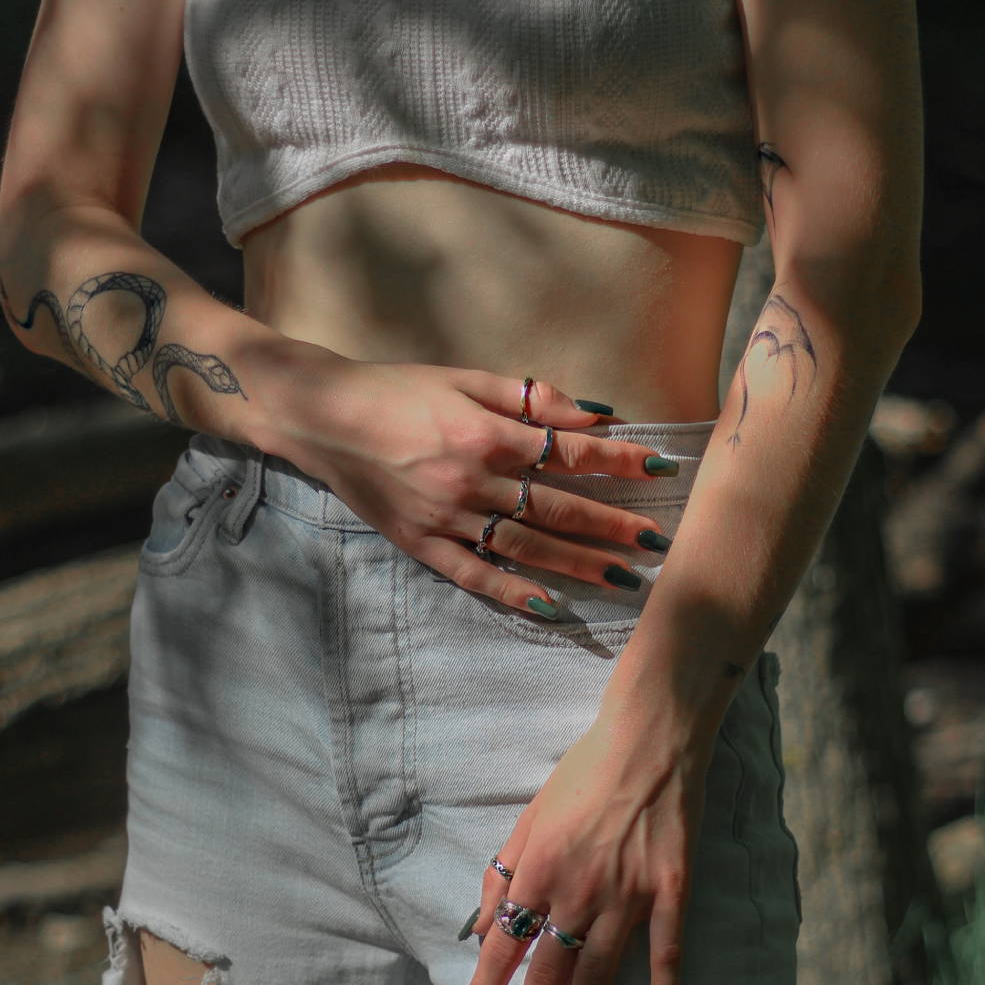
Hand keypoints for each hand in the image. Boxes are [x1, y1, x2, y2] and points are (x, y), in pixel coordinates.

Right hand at [255, 345, 676, 615]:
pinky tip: (552, 608)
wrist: (321, 416)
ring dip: (579, 564)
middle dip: (614, 525)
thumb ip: (532, 396)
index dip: (621, 460)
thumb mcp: (466, 377)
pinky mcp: (421, 545)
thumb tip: (597, 411)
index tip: (663, 468)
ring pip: (525, 548)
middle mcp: (471, 481)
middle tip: (658, 541)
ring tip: (624, 577)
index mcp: (486, 433)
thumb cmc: (398, 388)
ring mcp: (446, 518)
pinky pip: (474, 575)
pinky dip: (513, 593)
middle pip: (558, 509)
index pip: (570, 452)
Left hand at [464, 709, 712, 984]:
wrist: (649, 738)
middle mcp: (578, 891)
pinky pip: (666, 949)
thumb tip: (480, 926)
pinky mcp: (670, 890)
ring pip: (598, 971)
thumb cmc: (586, 770)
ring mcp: (627, 895)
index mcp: (539, 870)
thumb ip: (502, 872)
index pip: (505, 945)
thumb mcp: (531, 815)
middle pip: (549, 970)